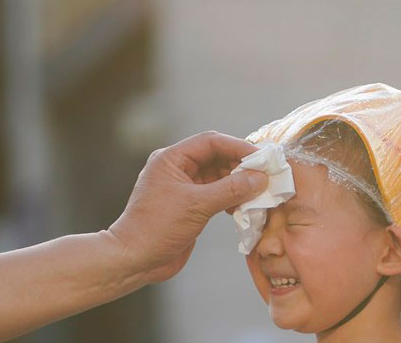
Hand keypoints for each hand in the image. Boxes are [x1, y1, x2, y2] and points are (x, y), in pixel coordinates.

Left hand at [106, 131, 266, 283]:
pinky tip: (243, 207)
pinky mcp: (190, 206)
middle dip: (241, 166)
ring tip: (258, 193)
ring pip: (218, 176)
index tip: (261, 157)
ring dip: (238, 184)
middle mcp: (177, 169)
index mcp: (171, 159)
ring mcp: (184, 187)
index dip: (237, 147)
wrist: (135, 259)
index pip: (210, 142)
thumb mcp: (196, 206)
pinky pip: (216, 194)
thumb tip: (259, 177)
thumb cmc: (156, 228)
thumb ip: (229, 190)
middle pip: (216, 157)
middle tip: (265, 176)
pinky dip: (231, 198)